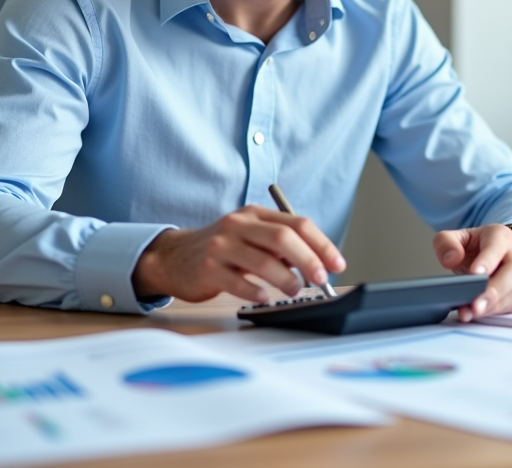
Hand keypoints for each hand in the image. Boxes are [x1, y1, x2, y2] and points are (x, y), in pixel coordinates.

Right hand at [131, 205, 345, 302]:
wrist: (174, 257)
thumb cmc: (222, 250)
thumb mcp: (251, 238)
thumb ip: (280, 247)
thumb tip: (317, 264)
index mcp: (255, 214)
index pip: (297, 223)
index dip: (321, 244)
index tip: (337, 263)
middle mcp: (238, 225)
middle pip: (283, 237)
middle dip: (309, 260)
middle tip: (321, 279)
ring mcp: (221, 246)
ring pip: (262, 260)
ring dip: (286, 279)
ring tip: (295, 290)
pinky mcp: (206, 269)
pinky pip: (236, 282)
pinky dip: (255, 291)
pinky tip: (265, 297)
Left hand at [433, 224, 511, 321]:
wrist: (504, 254)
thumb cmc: (481, 247)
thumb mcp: (460, 238)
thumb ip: (447, 242)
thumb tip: (451, 259)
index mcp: (500, 237)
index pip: (495, 248)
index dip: (486, 261)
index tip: (474, 273)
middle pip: (511, 274)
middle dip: (493, 291)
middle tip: (476, 304)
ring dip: (493, 305)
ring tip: (473, 312)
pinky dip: (495, 312)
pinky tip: (478, 315)